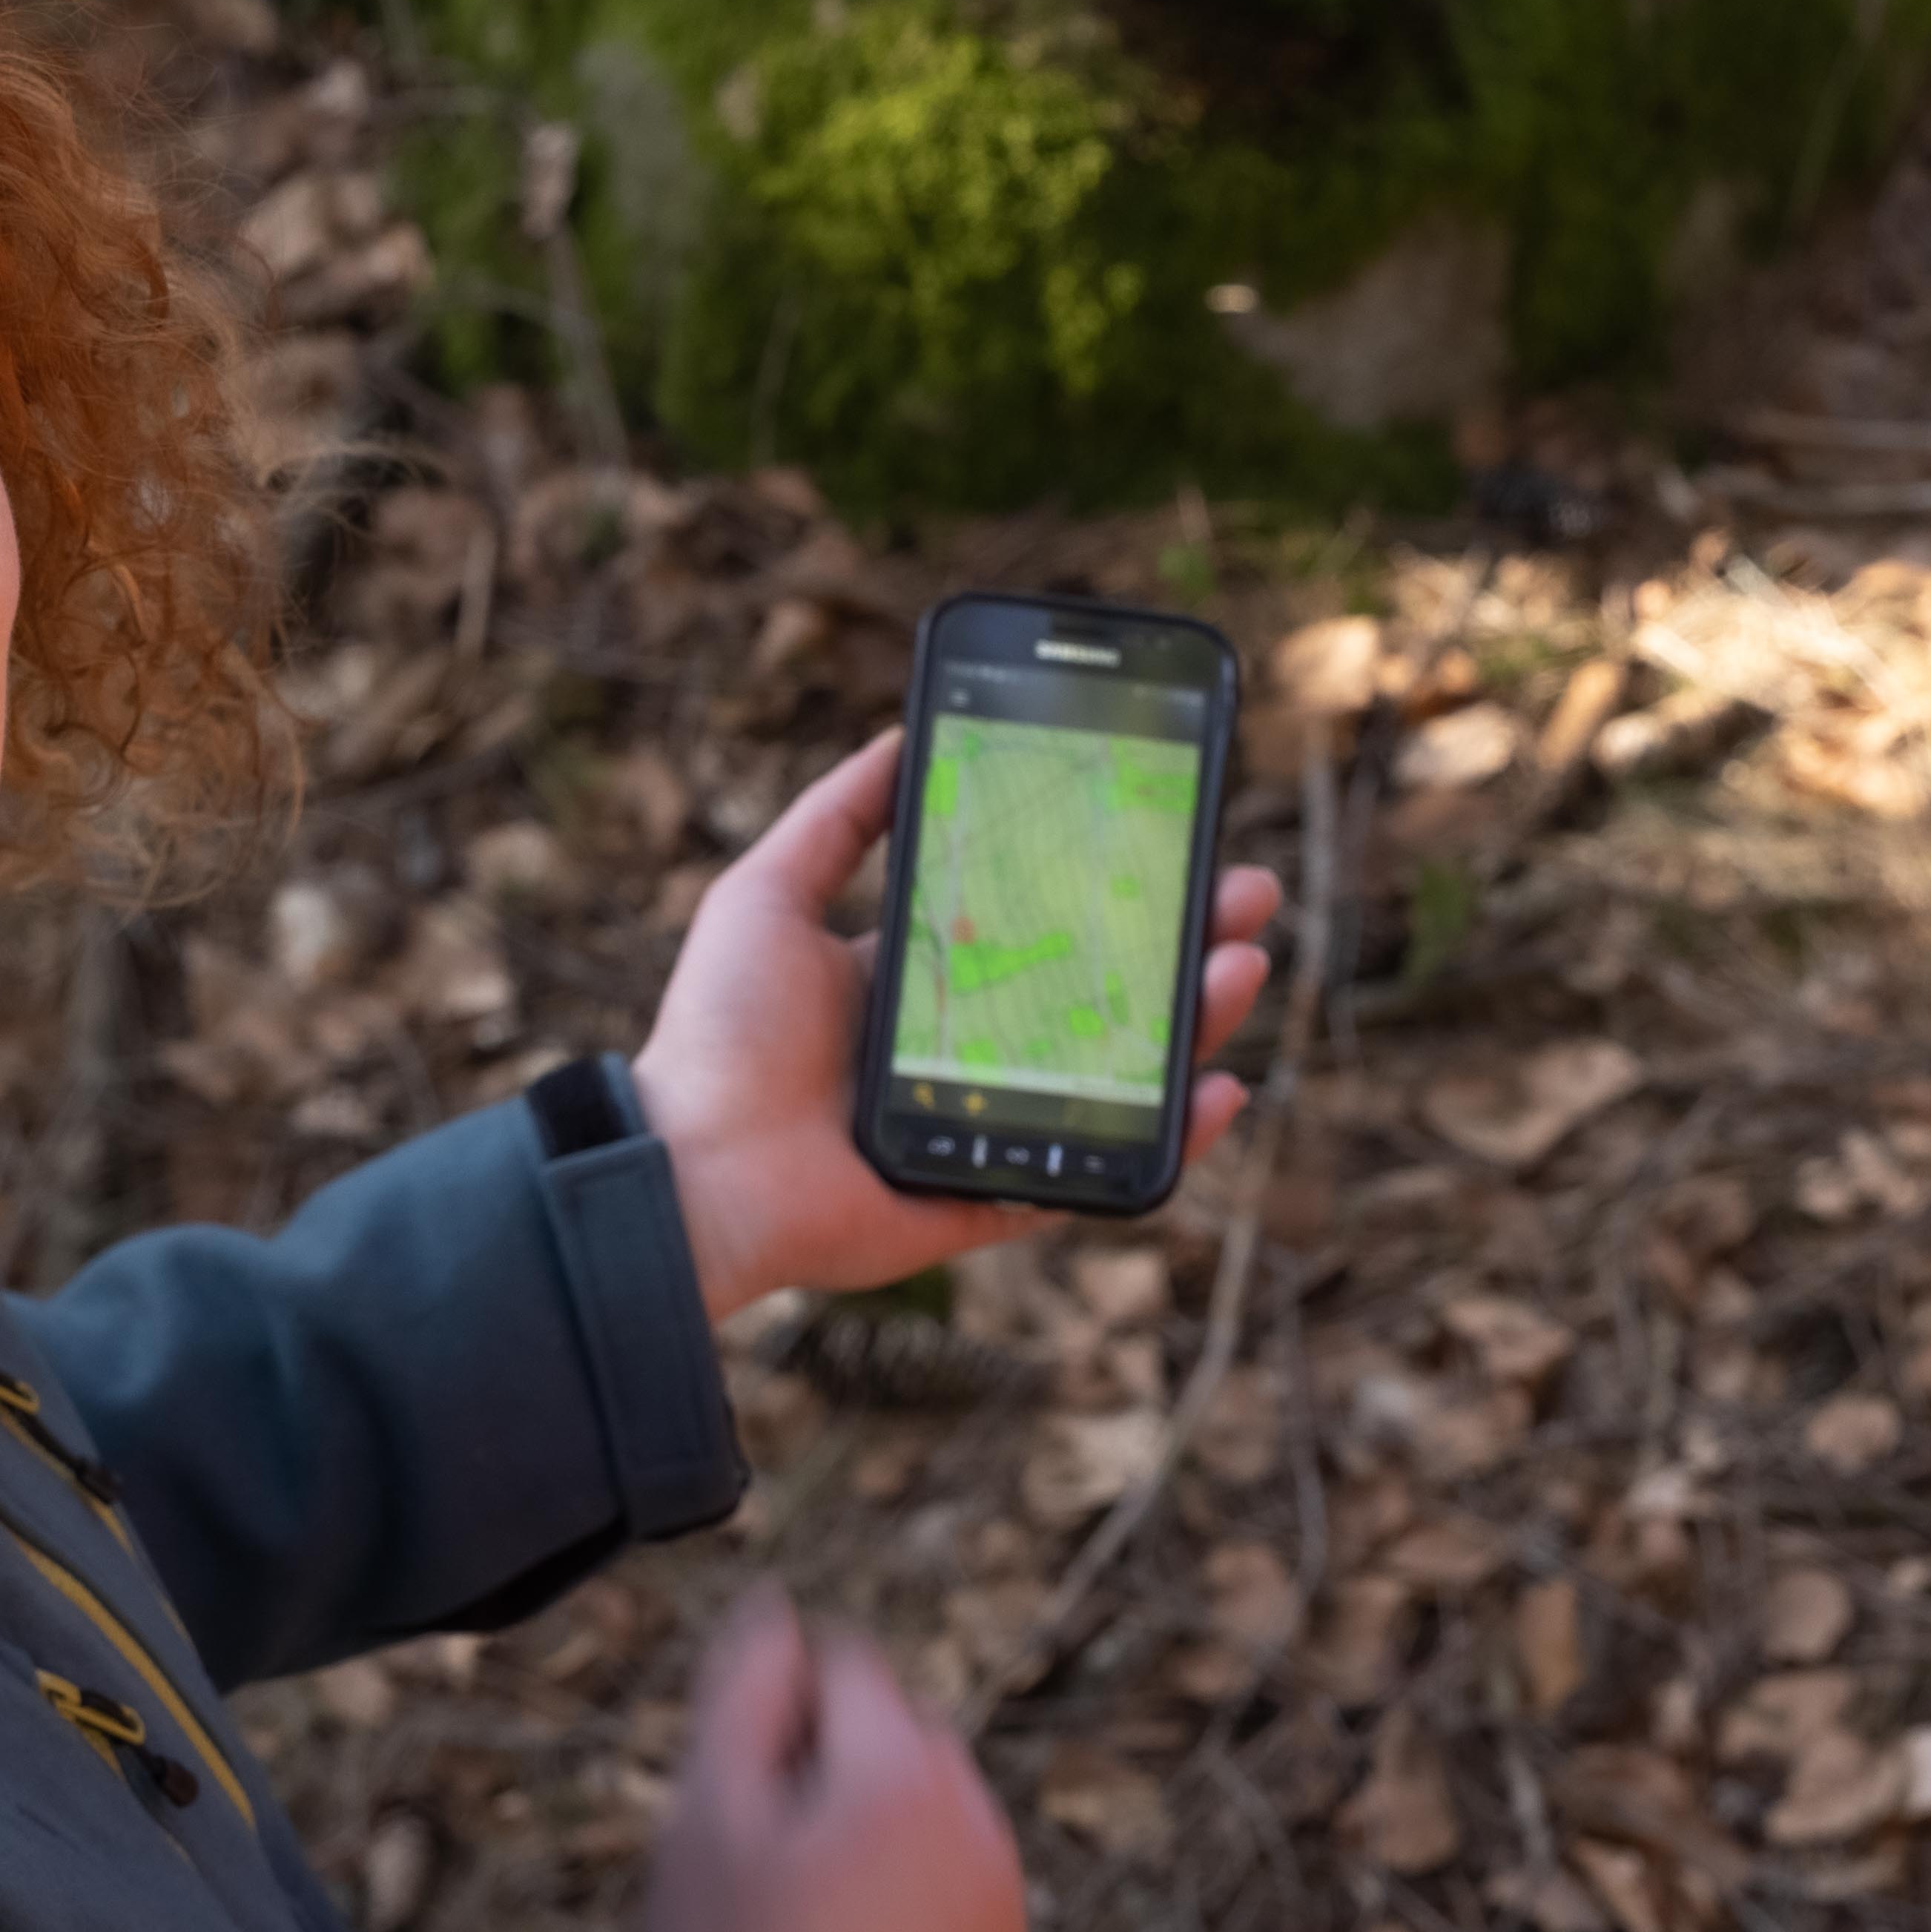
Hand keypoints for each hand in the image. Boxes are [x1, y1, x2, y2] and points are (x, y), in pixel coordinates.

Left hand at [633, 729, 1279, 1317]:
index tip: (1173, 833)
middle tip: (1242, 892)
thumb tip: (900, 733)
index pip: (1046, 922)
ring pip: (1124, 1073)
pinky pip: (1100, 1174)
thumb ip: (836, 819)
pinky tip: (1220, 1089)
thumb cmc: (718, 1030)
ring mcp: (993, 1127)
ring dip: (1195, 1020)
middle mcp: (972, 1050)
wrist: (688, 1167)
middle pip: (1107, 989)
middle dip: (1184, 940)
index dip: (1113, 884)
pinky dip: (1170, 1141)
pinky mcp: (994, 1198)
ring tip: (1241, 963)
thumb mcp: (767, 894)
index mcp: (928, 981)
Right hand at [638, 1588, 1029, 1931]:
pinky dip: (918, 1903)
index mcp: (901, 1770)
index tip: (743, 1794)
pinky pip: (962, 1892)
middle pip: (900, 1736)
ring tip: (812, 1922)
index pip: (844, 1666)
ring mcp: (1003, 1901)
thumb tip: (774, 1609)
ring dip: (882, 1834)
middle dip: (840, 1767)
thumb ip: (741, 1691)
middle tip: (770, 1862)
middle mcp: (975, 1820)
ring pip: (935, 1815)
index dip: (778, 1715)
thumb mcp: (704, 1817)